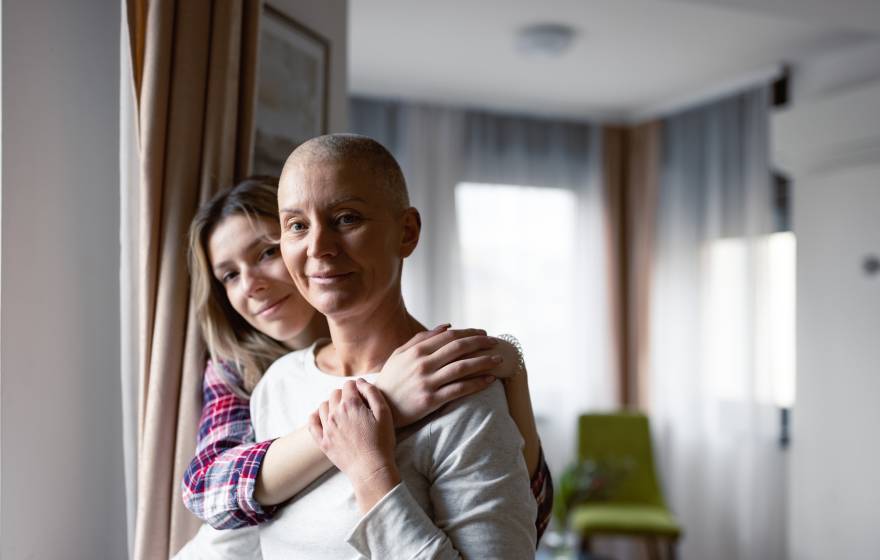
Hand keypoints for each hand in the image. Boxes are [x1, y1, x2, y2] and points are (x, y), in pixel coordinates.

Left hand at [308, 379, 400, 511]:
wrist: (371, 469)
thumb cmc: (382, 442)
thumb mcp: (384, 413)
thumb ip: (372, 393)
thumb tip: (360, 382)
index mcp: (351, 405)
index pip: (348, 385)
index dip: (357, 387)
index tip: (362, 395)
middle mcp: (335, 414)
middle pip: (335, 393)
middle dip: (344, 394)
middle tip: (355, 404)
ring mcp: (327, 428)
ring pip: (323, 406)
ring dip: (332, 404)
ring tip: (342, 411)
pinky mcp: (323, 442)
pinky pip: (312, 423)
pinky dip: (315, 417)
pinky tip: (323, 418)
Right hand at [374, 325, 507, 426]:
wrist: (379, 406)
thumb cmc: (391, 379)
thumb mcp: (400, 354)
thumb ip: (422, 338)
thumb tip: (447, 326)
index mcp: (416, 351)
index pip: (449, 336)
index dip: (469, 333)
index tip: (484, 333)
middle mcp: (423, 364)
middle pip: (458, 348)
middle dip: (480, 343)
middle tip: (495, 342)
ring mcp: (427, 382)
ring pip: (462, 368)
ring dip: (483, 361)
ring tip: (498, 359)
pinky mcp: (430, 400)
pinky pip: (459, 389)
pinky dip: (476, 383)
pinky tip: (489, 380)